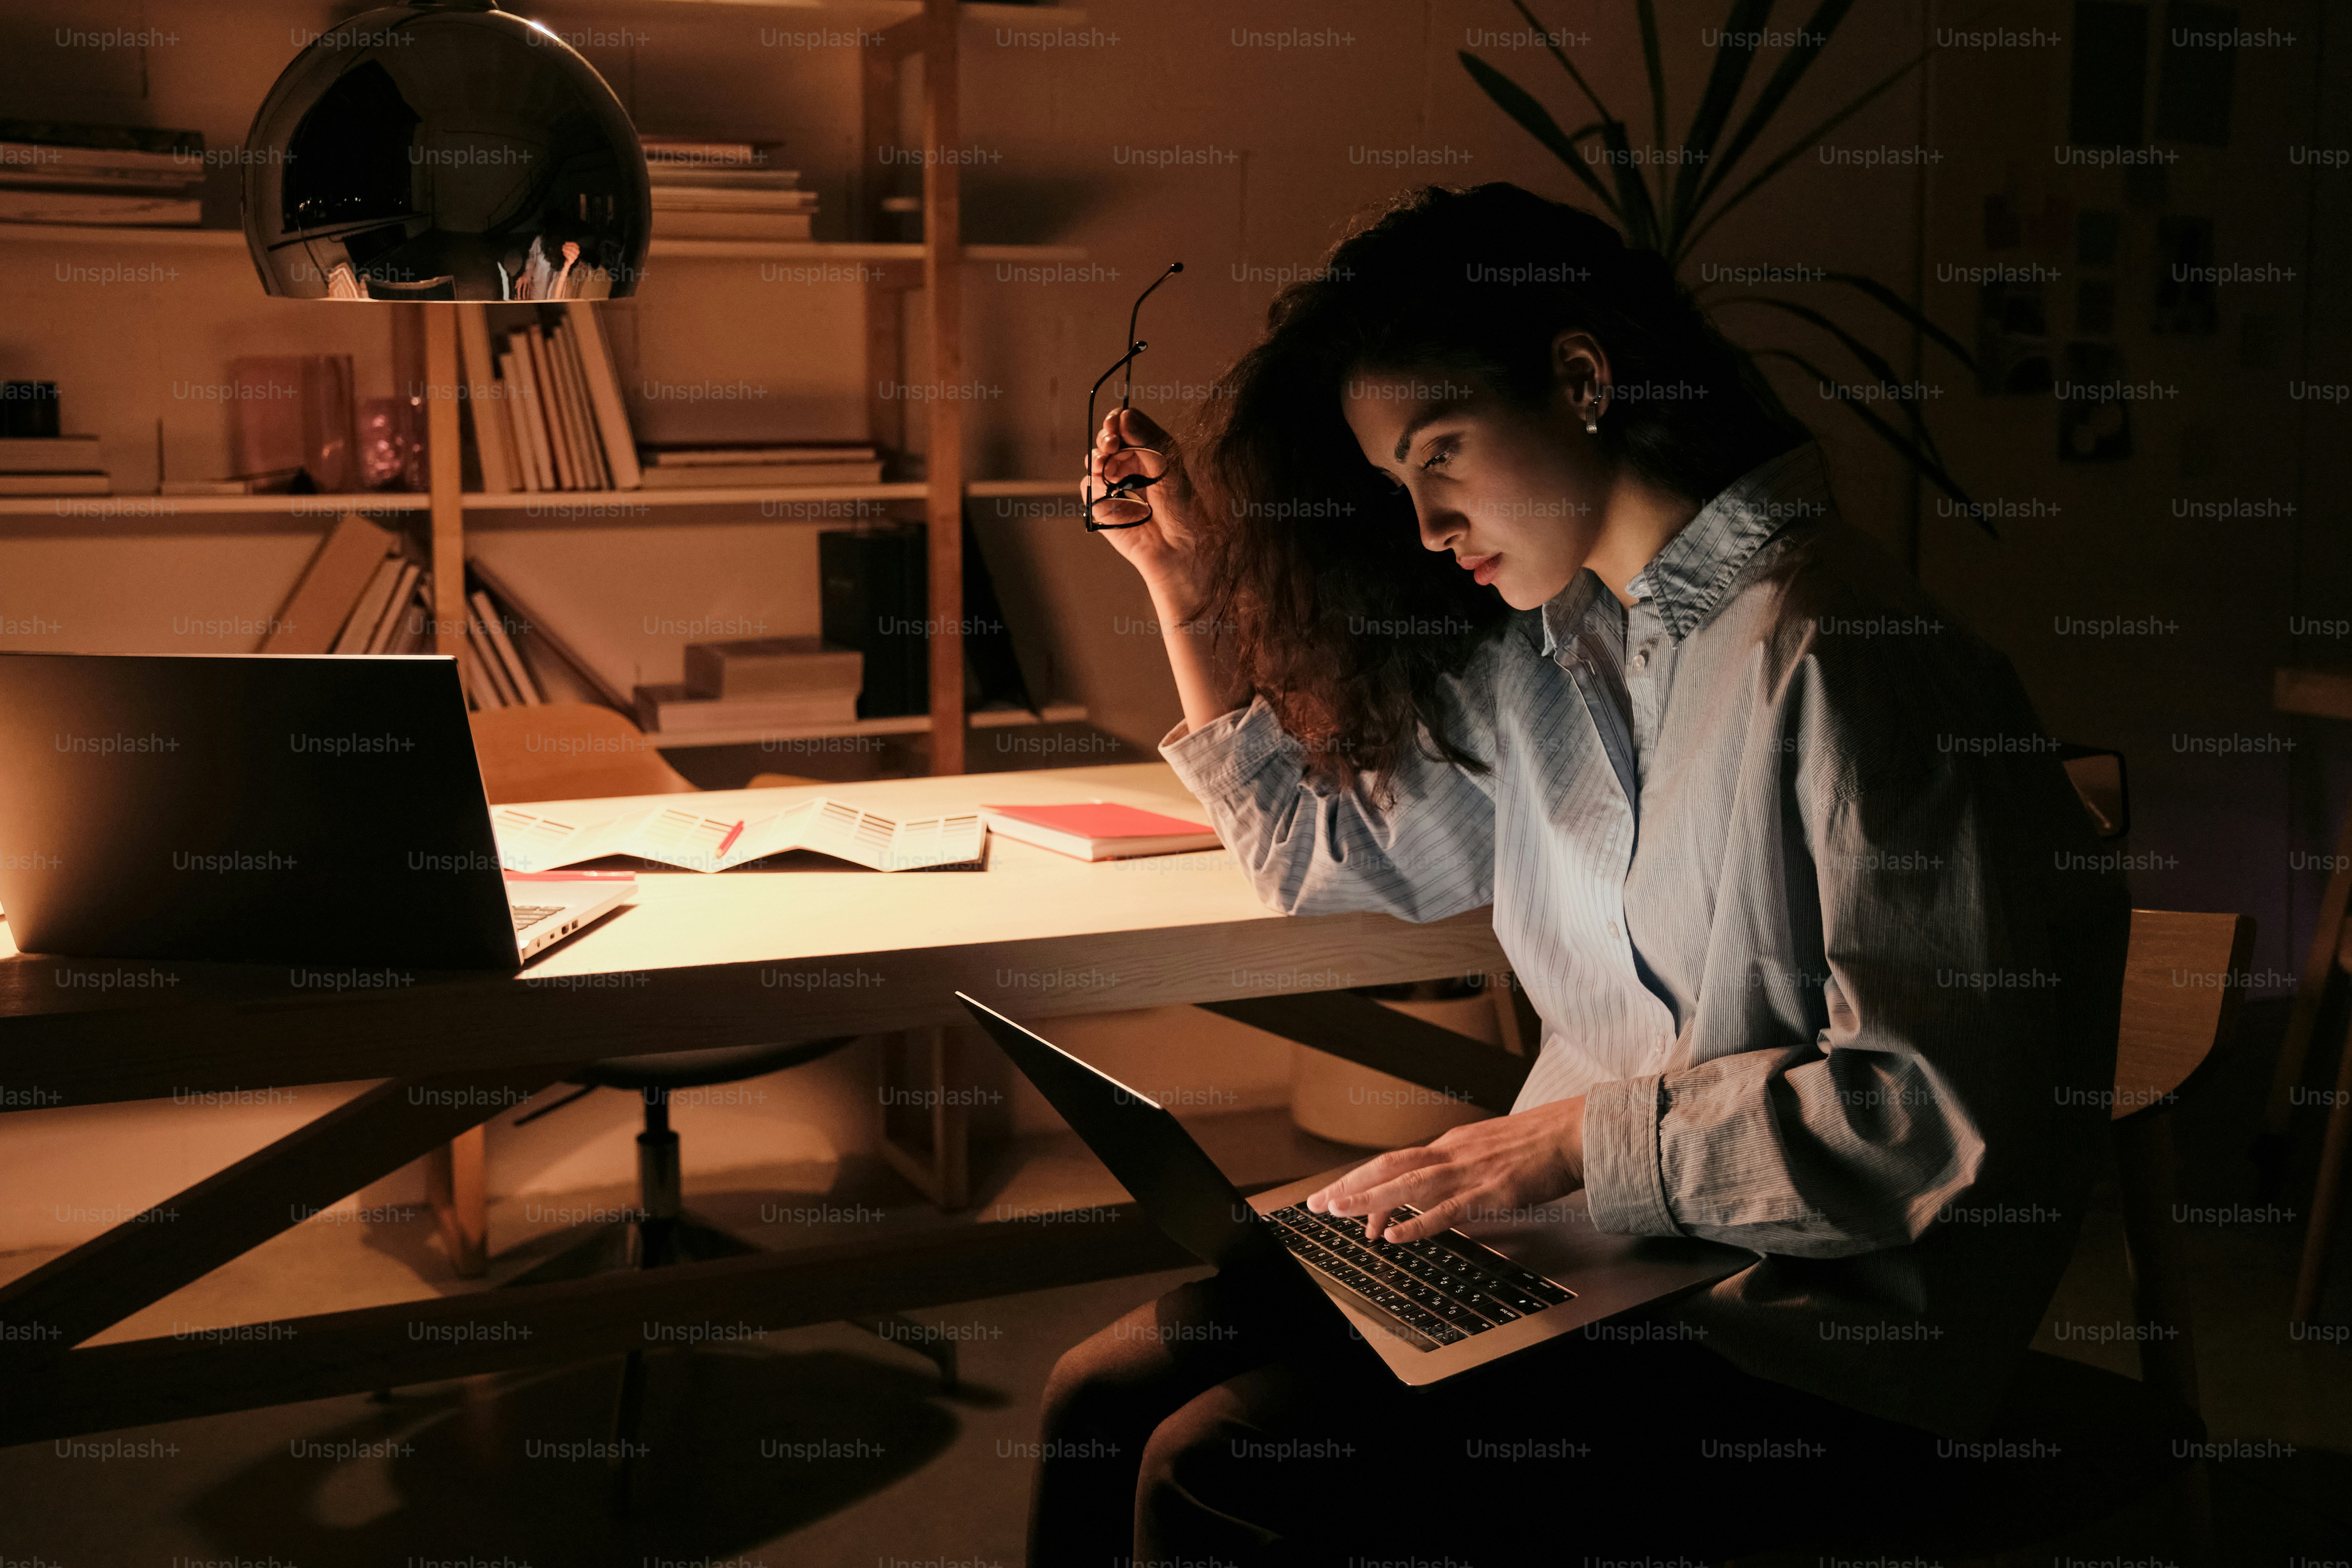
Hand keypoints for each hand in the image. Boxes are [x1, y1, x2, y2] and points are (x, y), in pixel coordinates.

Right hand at [1087, 408, 1201, 598]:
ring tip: (1105, 463)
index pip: (1124, 424)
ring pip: (1093, 461)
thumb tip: (1122, 415)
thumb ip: (1145, 437)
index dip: (1115, 420)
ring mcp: (1113, 484)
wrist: (1177, 544)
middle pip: (1106, 439)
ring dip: (1096, 458)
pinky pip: (1087, 487)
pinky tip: (1106, 486)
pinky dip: (1093, 483)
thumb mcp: (1167, 462)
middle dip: (1105, 438)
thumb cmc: (1180, 503)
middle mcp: (1128, 464)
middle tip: (1111, 443)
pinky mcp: (1102, 505)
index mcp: (1147, 449)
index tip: (1114, 423)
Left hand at [1306, 1096, 1586, 1245]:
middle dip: (1350, 1186)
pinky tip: (1394, 1236)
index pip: (1396, 1162)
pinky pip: (1446, 1211)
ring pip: (1408, 1186)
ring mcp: (1470, 1171)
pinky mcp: (1491, 1192)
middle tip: (1317, 1204)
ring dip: (1370, 1200)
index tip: (1338, 1197)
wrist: (1575, 1131)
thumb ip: (1462, 1165)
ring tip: (1339, 1212)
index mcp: (1452, 1145)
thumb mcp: (1489, 1149)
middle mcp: (1453, 1153)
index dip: (1363, 1179)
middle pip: (1389, 1168)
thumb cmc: (1539, 1143)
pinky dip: (1417, 1224)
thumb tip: (1439, 1186)